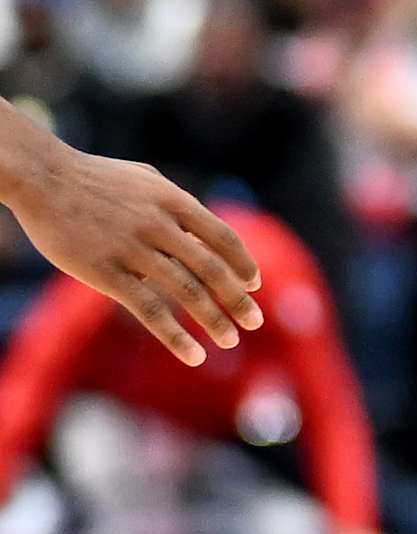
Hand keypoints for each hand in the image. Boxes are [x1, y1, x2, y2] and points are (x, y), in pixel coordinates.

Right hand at [8, 138, 263, 366]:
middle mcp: (159, 225)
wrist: (43, 179)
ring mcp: (133, 249)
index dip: (242, 263)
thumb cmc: (94, 178)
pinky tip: (193, 355)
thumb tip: (202, 227)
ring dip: (213, 320)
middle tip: (255, 321)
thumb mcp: (144, 179)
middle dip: (237, 298)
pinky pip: (149, 310)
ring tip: (230, 341)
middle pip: (211, 268)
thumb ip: (175, 202)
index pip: (221, 236)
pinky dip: (175, 336)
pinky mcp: (106, 273)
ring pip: (186, 292)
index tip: (254, 284)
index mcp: (173, 200)